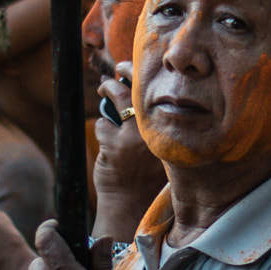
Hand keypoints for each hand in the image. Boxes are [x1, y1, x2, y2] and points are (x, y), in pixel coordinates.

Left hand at [94, 64, 164, 220]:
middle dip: (126, 70)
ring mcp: (133, 136)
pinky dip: (102, 128)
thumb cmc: (145, 174)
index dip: (147, 75)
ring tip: (105, 86)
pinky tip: (106, 138)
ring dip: (107, 88)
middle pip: (139, 87)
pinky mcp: (113, 144)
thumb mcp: (159, 147)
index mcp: (168, 129)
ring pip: (117, 97)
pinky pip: (103, 123)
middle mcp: (154, 129)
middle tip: (119, 66)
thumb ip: (155, 123)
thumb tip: (140, 91)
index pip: (160, 92)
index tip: (141, 66)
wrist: (131, 203)